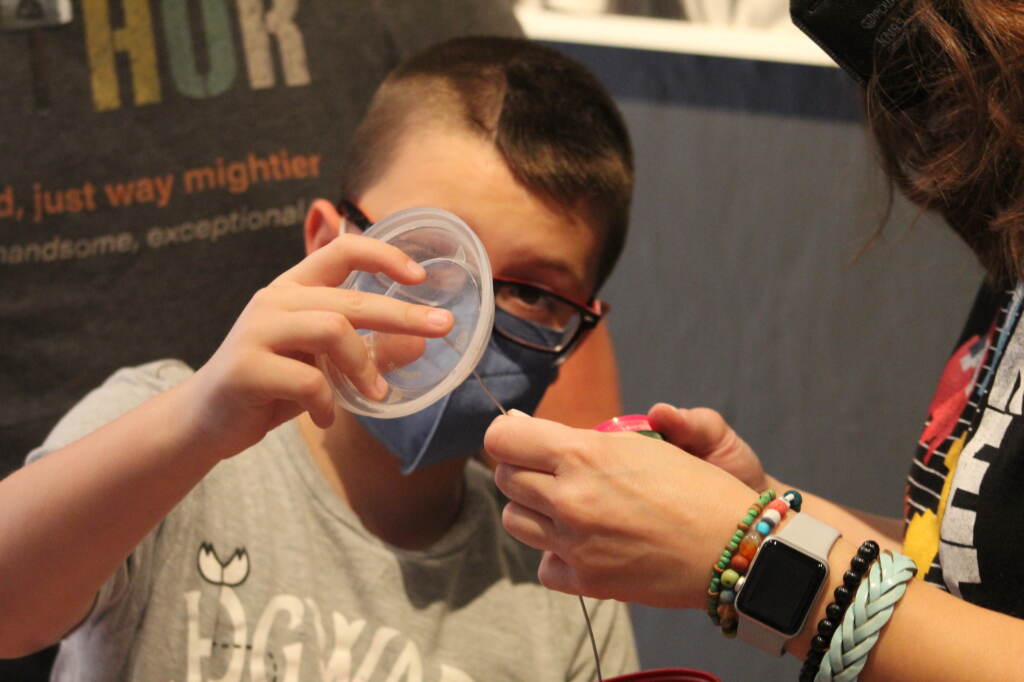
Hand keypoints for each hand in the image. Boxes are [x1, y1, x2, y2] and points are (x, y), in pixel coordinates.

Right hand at [184, 233, 453, 459]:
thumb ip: (366, 353)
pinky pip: (307, 380)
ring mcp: (256, 331)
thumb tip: (420, 345)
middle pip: (351, 299)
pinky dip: (326, 403)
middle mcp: (274, 300)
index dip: (384, 255)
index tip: (421, 277)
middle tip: (442, 327)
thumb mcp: (323, 365)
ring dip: (363, 366)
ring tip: (374, 395)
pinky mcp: (245, 369)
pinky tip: (324, 417)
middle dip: (403, 315)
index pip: (341, 250)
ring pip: (332, 329)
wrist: (206, 420)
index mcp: (293, 289)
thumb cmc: (272, 386)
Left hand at [485, 412, 755, 608]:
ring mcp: (574, 542)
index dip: (509, 435)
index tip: (520, 438)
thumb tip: (521, 429)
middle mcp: (569, 497)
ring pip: (514, 519)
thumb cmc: (693, 485)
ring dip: (534, 508)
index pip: (502, 438)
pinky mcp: (585, 580)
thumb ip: (575, 438)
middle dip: (522, 468)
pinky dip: (558, 553)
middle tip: (552, 469)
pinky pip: (543, 563)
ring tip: (569, 505)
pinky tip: (586, 542)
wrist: (735, 546)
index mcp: (581, 453)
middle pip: (505, 477)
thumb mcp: (636, 444)